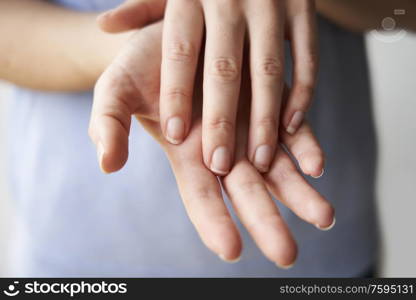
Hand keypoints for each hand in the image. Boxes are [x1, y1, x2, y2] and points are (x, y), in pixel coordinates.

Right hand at [89, 22, 333, 266]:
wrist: (171, 36)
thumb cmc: (141, 66)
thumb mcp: (115, 90)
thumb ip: (109, 125)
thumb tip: (108, 164)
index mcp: (187, 154)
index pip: (201, 196)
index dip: (214, 222)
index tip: (231, 250)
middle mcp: (223, 148)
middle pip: (247, 192)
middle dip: (267, 223)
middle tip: (287, 255)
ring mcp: (250, 127)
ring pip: (278, 169)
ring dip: (300, 193)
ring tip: (324, 217)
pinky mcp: (269, 102)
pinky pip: (292, 130)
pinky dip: (305, 147)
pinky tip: (315, 165)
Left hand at [98, 0, 318, 174]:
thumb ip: (140, 8)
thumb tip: (104, 27)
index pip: (180, 52)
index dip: (176, 95)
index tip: (174, 136)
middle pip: (224, 69)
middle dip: (221, 120)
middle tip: (219, 164)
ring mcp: (270, 3)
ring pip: (269, 70)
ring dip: (265, 119)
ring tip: (260, 160)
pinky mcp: (303, 7)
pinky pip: (307, 56)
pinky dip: (303, 93)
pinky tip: (292, 127)